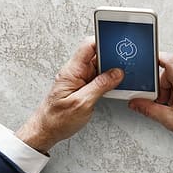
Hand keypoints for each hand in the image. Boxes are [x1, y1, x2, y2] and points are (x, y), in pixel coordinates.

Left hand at [16, 36, 123, 152]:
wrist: (46, 131)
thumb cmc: (57, 120)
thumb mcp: (82, 103)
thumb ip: (100, 86)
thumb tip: (116, 73)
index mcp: (72, 71)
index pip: (88, 46)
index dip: (103, 41)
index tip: (118, 43)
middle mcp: (75, 72)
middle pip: (96, 54)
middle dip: (112, 55)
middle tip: (126, 61)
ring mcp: (78, 78)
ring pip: (99, 65)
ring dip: (111, 68)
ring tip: (123, 73)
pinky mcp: (82, 86)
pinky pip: (97, 76)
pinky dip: (108, 78)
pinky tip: (115, 83)